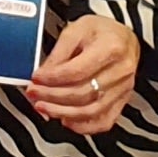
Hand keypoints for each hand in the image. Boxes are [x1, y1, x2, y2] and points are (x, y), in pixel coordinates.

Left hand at [27, 15, 142, 134]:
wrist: (122, 38)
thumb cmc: (101, 32)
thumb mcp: (76, 30)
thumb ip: (58, 53)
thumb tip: (43, 75)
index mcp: (111, 48)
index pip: (76, 71)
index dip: (52, 78)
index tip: (36, 78)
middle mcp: (121, 71)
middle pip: (83, 93)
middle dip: (52, 96)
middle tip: (33, 93)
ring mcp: (123, 89)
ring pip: (91, 111)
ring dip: (62, 112)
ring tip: (43, 107)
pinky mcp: (122, 102)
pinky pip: (103, 122)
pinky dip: (82, 126)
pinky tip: (65, 119)